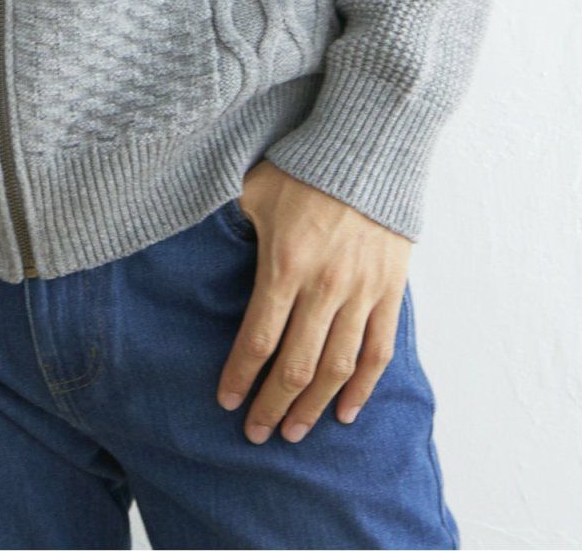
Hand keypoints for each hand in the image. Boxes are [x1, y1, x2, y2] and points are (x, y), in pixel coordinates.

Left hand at [215, 159, 409, 442]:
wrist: (368, 147)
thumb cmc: (303, 167)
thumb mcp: (253, 190)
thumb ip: (228, 223)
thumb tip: (192, 241)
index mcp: (284, 264)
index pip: (258, 339)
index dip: (240, 378)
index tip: (226, 402)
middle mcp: (325, 286)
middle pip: (296, 366)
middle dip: (273, 406)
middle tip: (257, 433)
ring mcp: (361, 291)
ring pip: (337, 367)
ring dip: (314, 407)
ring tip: (295, 432)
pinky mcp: (389, 290)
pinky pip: (378, 351)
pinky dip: (364, 387)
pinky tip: (347, 412)